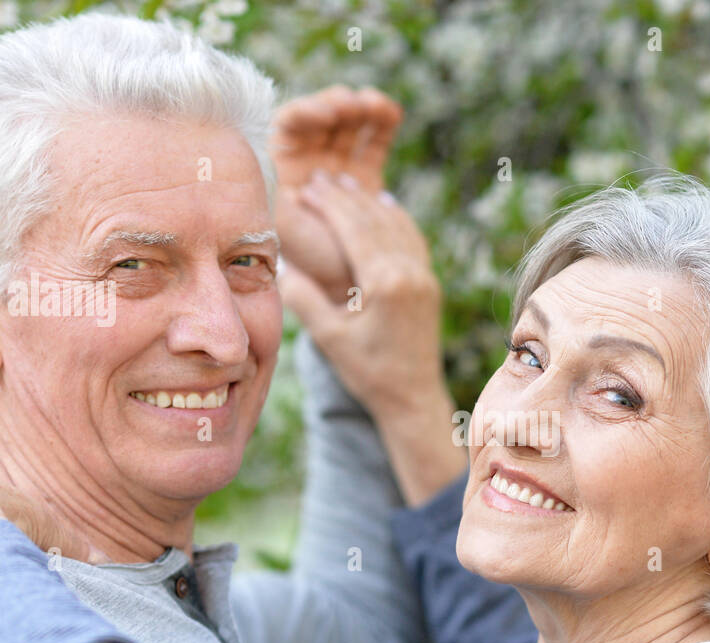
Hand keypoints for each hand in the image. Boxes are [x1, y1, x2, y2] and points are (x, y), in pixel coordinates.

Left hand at [271, 85, 402, 302]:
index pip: (289, 126)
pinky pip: (373, 140)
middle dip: (338, 105)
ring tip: (378, 105)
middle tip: (355, 105)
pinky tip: (394, 112)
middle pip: (320, 118)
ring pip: (348, 124)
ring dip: (363, 108)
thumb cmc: (312, 262)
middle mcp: (307, 163)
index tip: (328, 116)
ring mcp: (337, 166)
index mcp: (282, 168)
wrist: (344, 287)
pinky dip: (383, 122)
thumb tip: (263, 165)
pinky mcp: (365, 175)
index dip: (307, 112)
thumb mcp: (286, 228)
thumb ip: (276, 195)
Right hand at [277, 173, 466, 504]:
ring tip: (346, 184)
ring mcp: (424, 277)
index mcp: (385, 283)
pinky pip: (413, 240)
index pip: (355, 229)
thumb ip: (306, 300)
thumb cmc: (368, 373)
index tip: (309, 187)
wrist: (413, 398)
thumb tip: (279, 267)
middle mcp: (410, 273)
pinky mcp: (429, 285)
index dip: (331, 205)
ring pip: (397, 226)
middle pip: (375, 221)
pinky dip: (397, 218)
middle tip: (321, 177)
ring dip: (370, 202)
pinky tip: (385, 205)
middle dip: (347, 197)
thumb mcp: (330, 338)